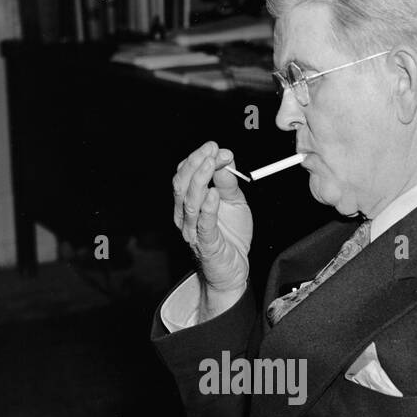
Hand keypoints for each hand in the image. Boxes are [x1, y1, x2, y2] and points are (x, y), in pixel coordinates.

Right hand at [172, 140, 252, 318]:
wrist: (233, 270)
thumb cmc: (230, 236)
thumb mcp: (234, 202)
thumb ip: (229, 181)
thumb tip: (226, 158)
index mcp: (189, 202)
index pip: (185, 174)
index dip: (198, 158)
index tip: (215, 147)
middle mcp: (185, 215)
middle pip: (181, 184)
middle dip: (196, 164)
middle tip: (212, 150)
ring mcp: (193, 231)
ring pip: (189, 202)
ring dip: (200, 180)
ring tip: (212, 163)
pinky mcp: (205, 245)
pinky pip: (204, 225)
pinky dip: (208, 209)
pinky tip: (214, 195)